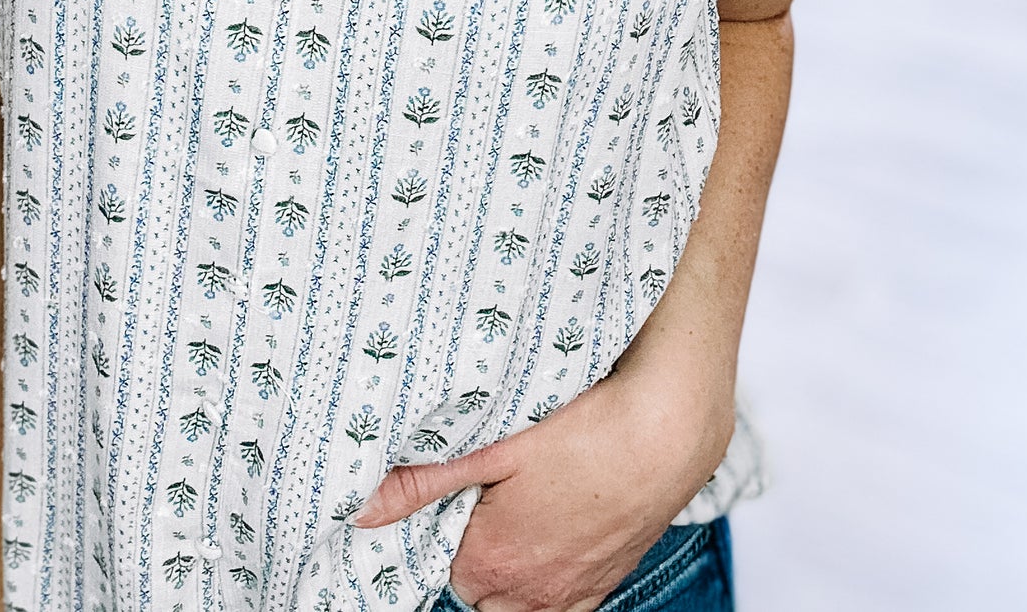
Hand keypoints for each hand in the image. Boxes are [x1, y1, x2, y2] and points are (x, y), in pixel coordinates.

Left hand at [351, 355, 732, 611]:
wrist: (666, 432)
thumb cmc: (583, 432)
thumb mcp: (491, 445)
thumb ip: (422, 481)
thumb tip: (360, 508)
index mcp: (490, 564)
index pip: (436, 562)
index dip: (441, 519)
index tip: (453, 484)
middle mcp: (530, 596)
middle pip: (474, 587)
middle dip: (472, 545)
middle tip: (487, 488)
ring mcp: (570, 597)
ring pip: (516, 600)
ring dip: (510, 563)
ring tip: (521, 502)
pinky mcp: (602, 586)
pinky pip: (559, 601)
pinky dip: (546, 572)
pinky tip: (554, 522)